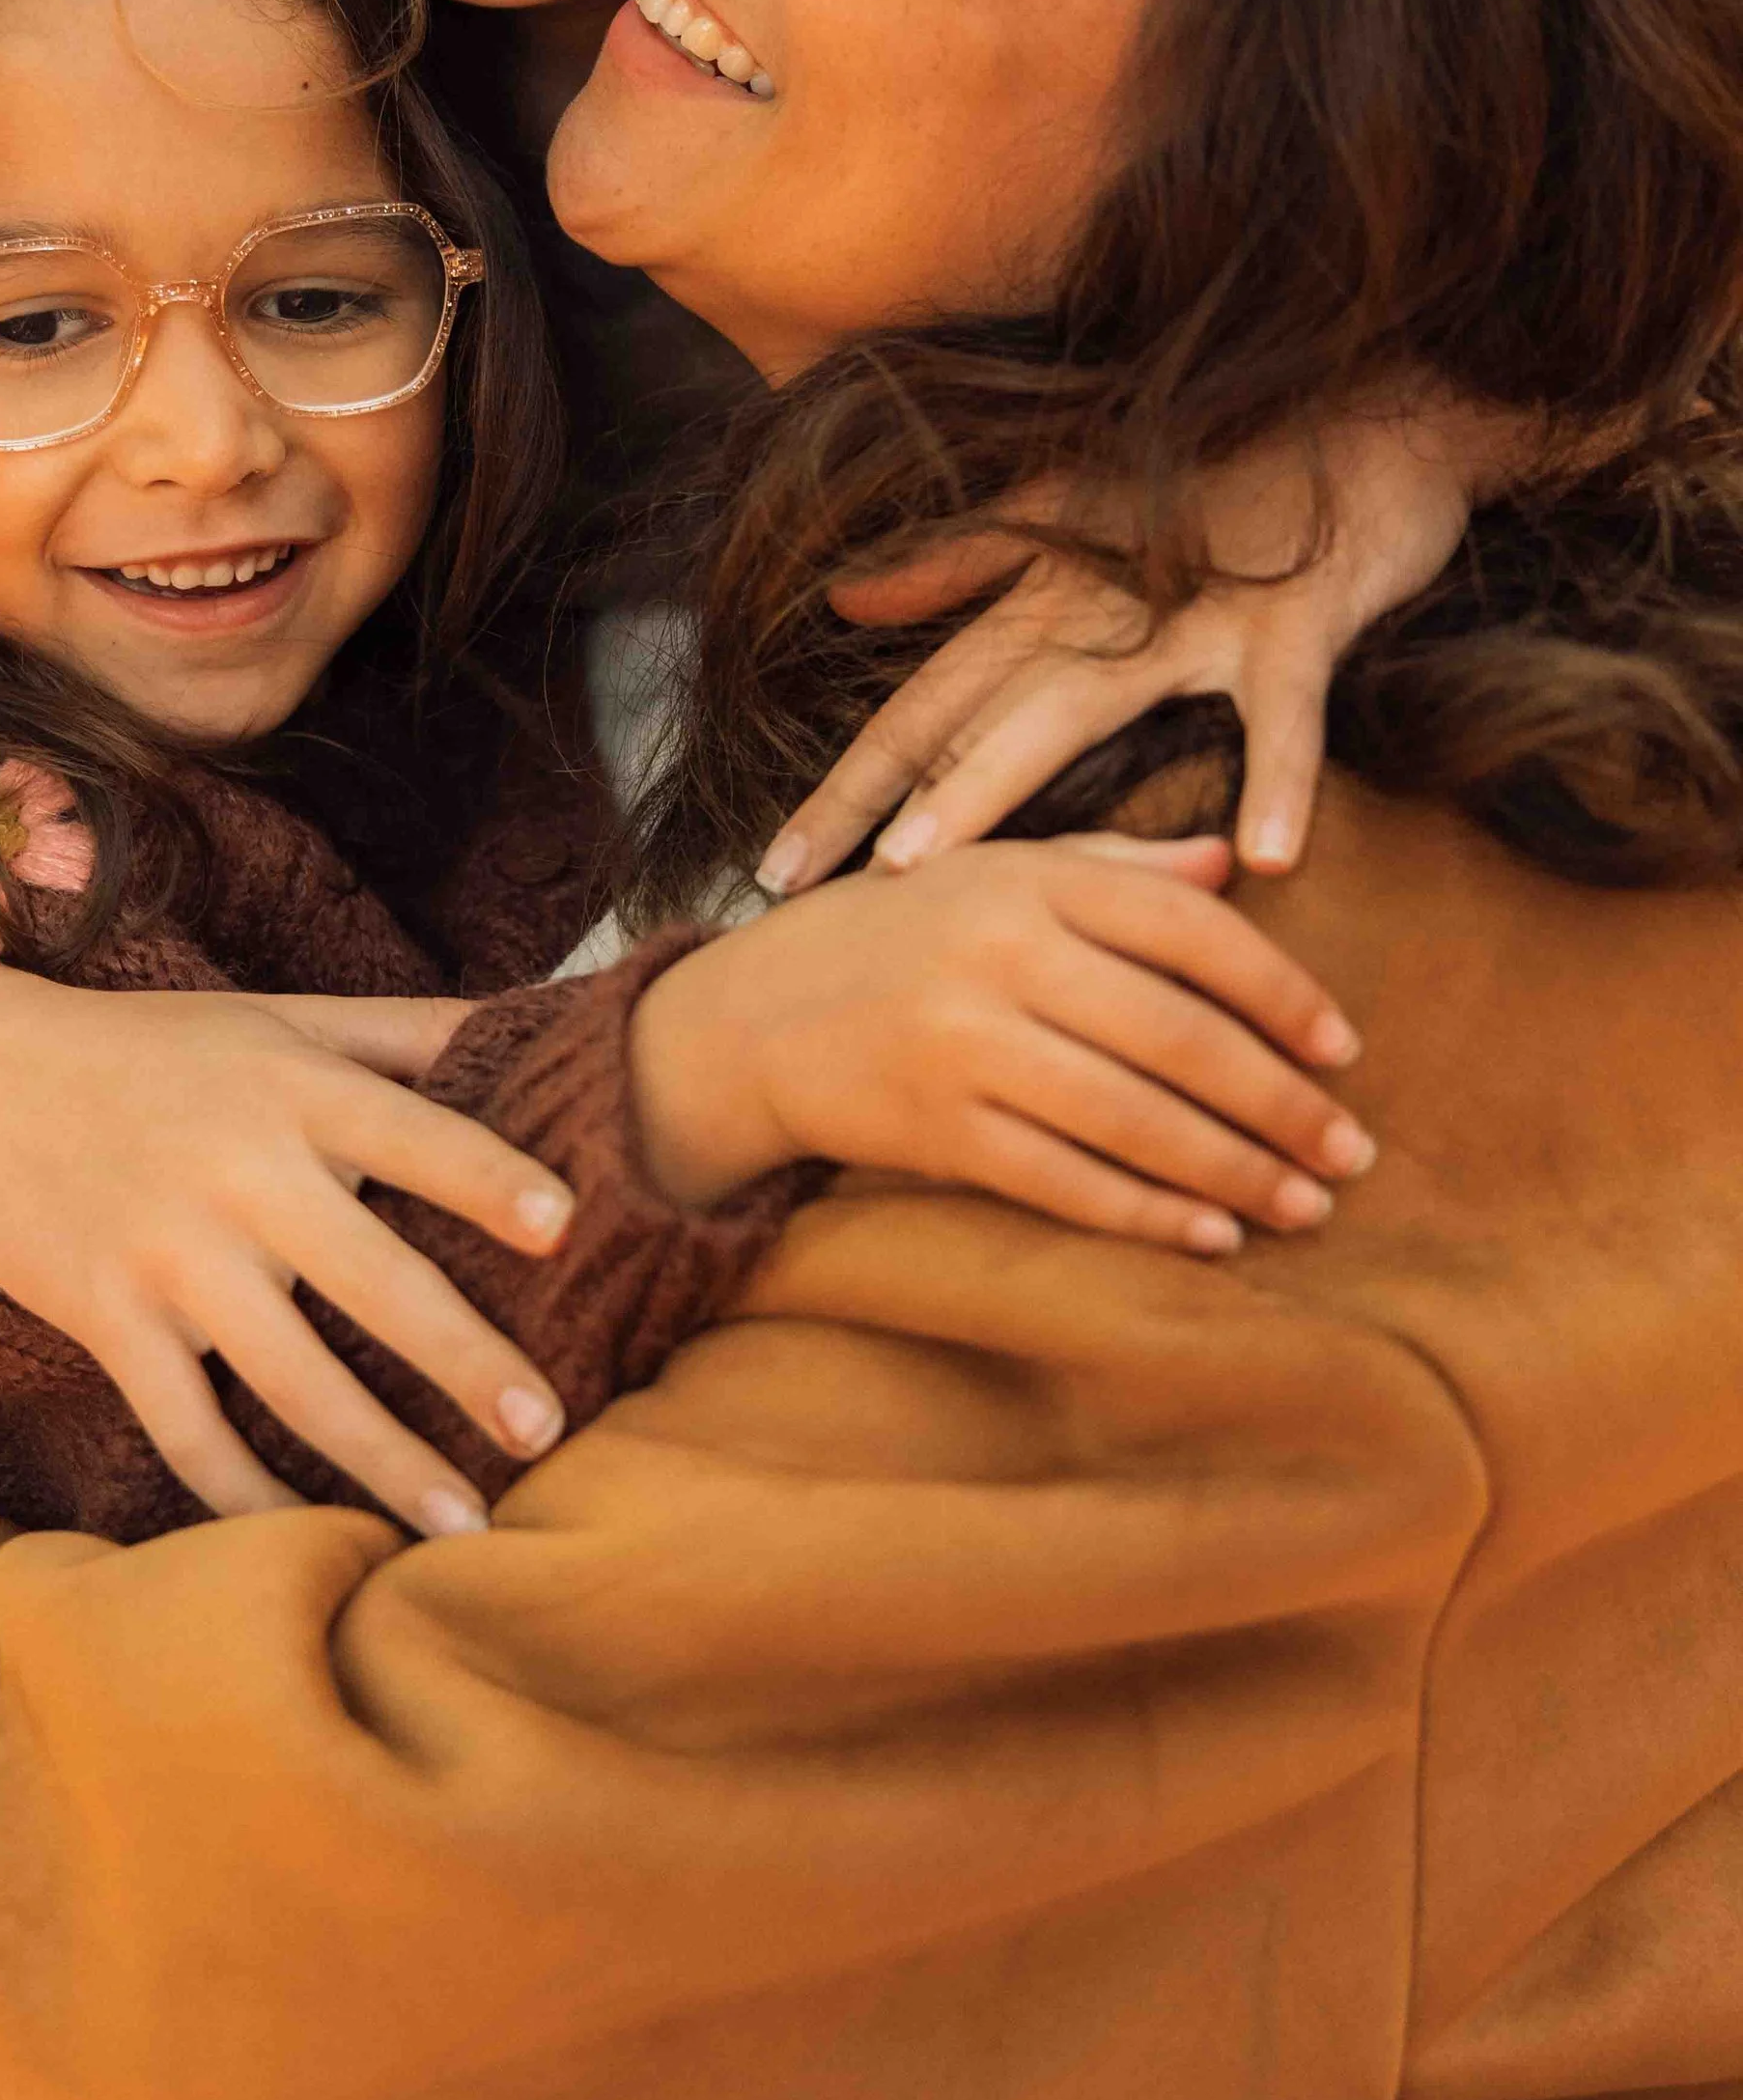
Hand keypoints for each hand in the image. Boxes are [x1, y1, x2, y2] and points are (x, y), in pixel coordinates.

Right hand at [0, 989, 574, 1532]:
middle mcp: (238, 1172)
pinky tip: (309, 1539)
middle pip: (373, 1281)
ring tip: (465, 1523)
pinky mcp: (107, 1318)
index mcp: (295, 1090)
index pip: (411, 1134)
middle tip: (548, 1429)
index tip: (565, 1227)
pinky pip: (188, 1430)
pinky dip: (246, 1496)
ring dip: (384, 1462)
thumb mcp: (282, 1018)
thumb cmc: (162, 1051)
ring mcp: (169, 1254)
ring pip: (293, 1381)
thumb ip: (408, 1029)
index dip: (487, 1177)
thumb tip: (540, 1020)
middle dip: (465, 1363)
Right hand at [630, 831, 1370, 1251]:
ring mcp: (963, 1046)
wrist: (746, 1017)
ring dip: (1235, 1170)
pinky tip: (1214, 1234)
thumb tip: (1235, 865)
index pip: (1190, 931)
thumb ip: (1113, 869)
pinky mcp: (933, 1129)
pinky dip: (1149, 1212)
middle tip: (1352, 1149)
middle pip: (1178, 1035)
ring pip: (1133, 1118)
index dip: (1282, 993)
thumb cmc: (894, 937)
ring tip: (1307, 1204)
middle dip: (1280, 1102)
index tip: (1345, 1050)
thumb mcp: (993, 872)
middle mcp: (999, 956)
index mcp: (1027, 879)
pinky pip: (1066, 1180)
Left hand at [760, 402, 1498, 894]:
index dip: (844, 785)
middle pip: (966, 716)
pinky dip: (1283, 777)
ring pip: (1078, 705)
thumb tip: (841, 601)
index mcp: (1043, 594)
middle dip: (877, 804)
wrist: (1379, 409)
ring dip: (999, 782)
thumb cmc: (1231, 475)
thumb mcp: (1080, 508)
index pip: (922, 705)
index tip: (772, 870)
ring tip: (926, 862)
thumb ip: (963, 557)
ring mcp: (1195, 617)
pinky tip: (1268, 856)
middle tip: (796, 885)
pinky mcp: (1298, 623)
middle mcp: (1095, 608)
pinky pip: (1288, 711)